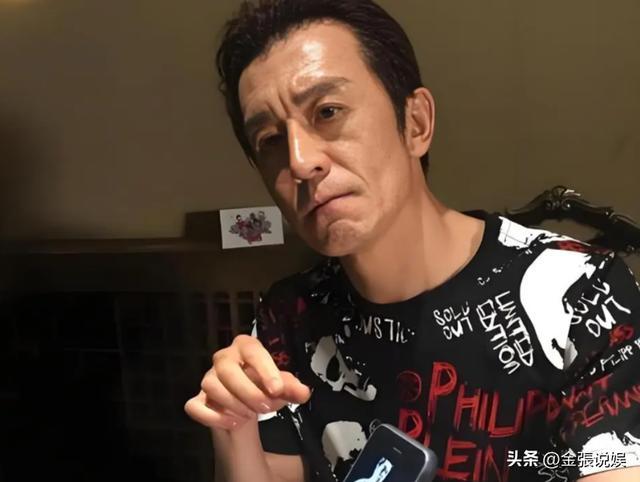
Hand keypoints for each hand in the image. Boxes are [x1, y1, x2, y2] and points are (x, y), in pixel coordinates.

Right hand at [184, 334, 310, 430]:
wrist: (247, 403)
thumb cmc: (264, 386)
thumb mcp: (281, 387)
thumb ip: (292, 388)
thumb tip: (304, 392)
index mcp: (245, 347)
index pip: (252, 351)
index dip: (265, 370)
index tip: (277, 390)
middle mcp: (223, 359)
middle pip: (227, 369)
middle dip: (248, 391)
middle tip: (266, 407)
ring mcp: (207, 379)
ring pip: (211, 387)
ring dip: (234, 404)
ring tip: (251, 415)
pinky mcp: (197, 400)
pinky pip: (195, 407)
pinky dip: (213, 417)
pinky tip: (234, 423)